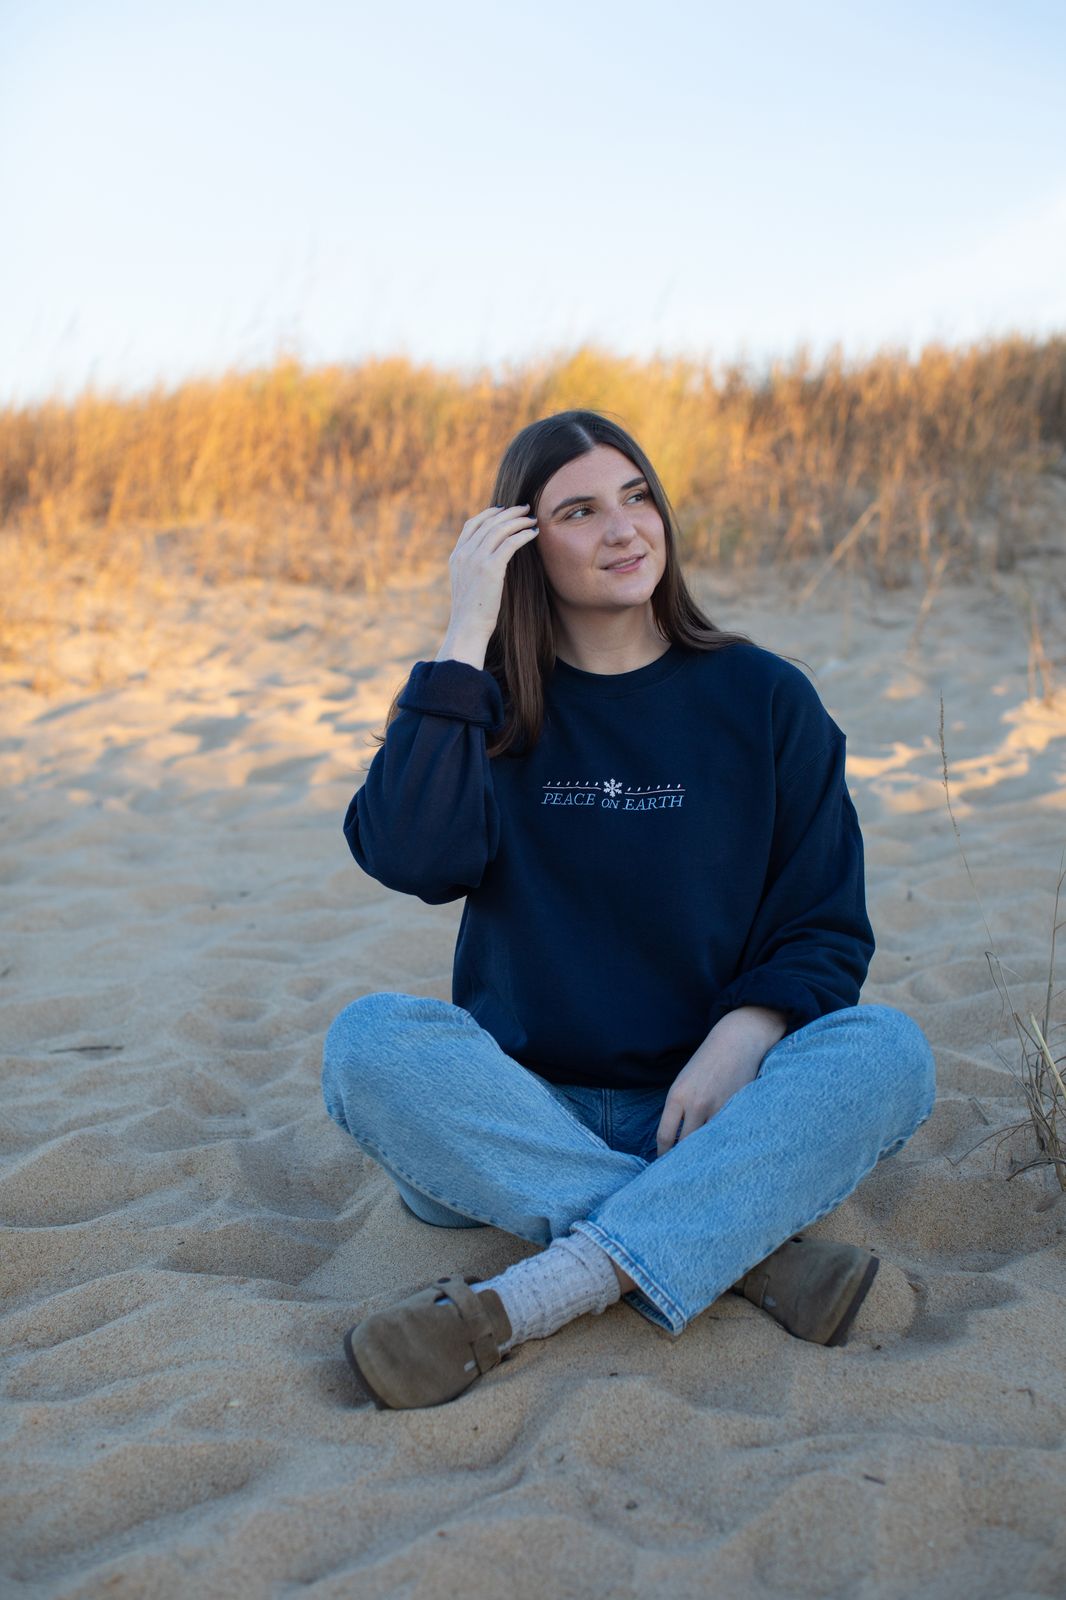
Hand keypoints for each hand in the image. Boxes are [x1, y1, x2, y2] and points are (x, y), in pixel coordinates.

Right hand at [436, 504, 538, 666]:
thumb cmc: (471, 612)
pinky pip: (510, 543)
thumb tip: (492, 561)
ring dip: (518, 521)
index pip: (472, 525)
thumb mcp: (467, 585)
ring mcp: (475, 559)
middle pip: (488, 522)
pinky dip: (523, 534)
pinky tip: (533, 533)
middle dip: (509, 513)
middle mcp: (464, 554)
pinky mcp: (490, 568)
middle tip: (525, 508)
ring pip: (500, 529)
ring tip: (532, 519)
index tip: (504, 509)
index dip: (489, 513)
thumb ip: (474, 568)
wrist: (467, 627)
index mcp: (456, 556)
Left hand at [655, 1006, 787, 1157]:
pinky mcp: (737, 1109)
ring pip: (707, 1144)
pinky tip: (724, 1151)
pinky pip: (727, 1134)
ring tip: (703, 1167)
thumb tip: (675, 1140)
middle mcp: (696, 1105)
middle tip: (682, 1173)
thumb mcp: (684, 1082)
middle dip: (682, 1160)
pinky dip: (724, 1144)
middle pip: (685, 1145)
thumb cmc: (707, 1062)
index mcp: (677, 1096)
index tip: (664, 1164)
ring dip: (704, 1155)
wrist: (737, 1042)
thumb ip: (678, 1109)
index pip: (665, 1137)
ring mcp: (718, 1108)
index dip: (663, 1155)